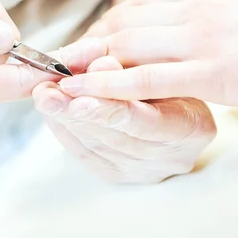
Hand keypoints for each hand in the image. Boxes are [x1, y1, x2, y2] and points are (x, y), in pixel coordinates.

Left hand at [33, 41, 215, 183]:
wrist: (178, 102)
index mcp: (193, 128)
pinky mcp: (122, 175)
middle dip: (75, 111)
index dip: (107, 105)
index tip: (74, 89)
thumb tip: (97, 65)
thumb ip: (128, 65)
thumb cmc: (171, 76)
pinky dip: (65, 131)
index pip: (144, 120)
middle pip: (115, 136)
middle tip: (46, 91)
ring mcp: (146, 171)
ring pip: (97, 146)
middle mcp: (173, 158)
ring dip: (65, 119)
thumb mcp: (156, 62)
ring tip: (44, 96)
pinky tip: (50, 112)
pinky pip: (87, 155)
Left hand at [58, 0, 237, 108]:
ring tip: (60, 75)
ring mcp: (201, 39)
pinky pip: (148, 78)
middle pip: (128, 22)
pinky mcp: (212, 72)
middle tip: (65, 57)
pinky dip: (111, 84)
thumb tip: (213, 5)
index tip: (95, 35)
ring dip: (90, 61)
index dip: (113, 21)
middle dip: (92, 41)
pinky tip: (87, 90)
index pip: (144, 2)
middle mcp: (196, 8)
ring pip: (129, 47)